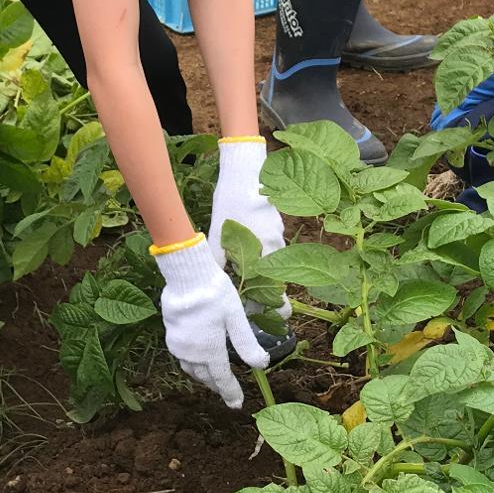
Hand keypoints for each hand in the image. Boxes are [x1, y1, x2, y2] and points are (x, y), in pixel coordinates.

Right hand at [154, 236, 266, 407]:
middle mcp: (192, 354)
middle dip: (217, 386)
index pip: (222, 379)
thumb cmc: (214, 295)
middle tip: (228, 393)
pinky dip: (193, 364)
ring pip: (192, 369)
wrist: (185, 277)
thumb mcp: (236, 319)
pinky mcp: (171, 336)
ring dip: (204, 376)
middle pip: (206, 377)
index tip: (237, 405)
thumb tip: (261, 365)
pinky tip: (198, 358)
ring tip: (214, 378)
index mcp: (210, 351)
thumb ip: (247, 344)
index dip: (231, 393)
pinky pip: (183, 358)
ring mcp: (178, 346)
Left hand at [209, 137, 290, 323]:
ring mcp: (278, 238)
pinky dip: (263, 255)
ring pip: (274, 265)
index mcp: (263, 258)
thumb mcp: (218, 238)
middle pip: (276, 283)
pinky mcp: (275, 226)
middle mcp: (275, 251)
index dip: (273, 308)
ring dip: (262, 274)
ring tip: (245, 277)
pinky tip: (247, 250)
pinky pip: (271, 248)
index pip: (277, 295)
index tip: (266, 316)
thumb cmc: (231, 206)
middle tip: (253, 302)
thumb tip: (215, 284)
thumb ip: (219, 262)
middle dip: (266, 295)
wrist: (247, 176)